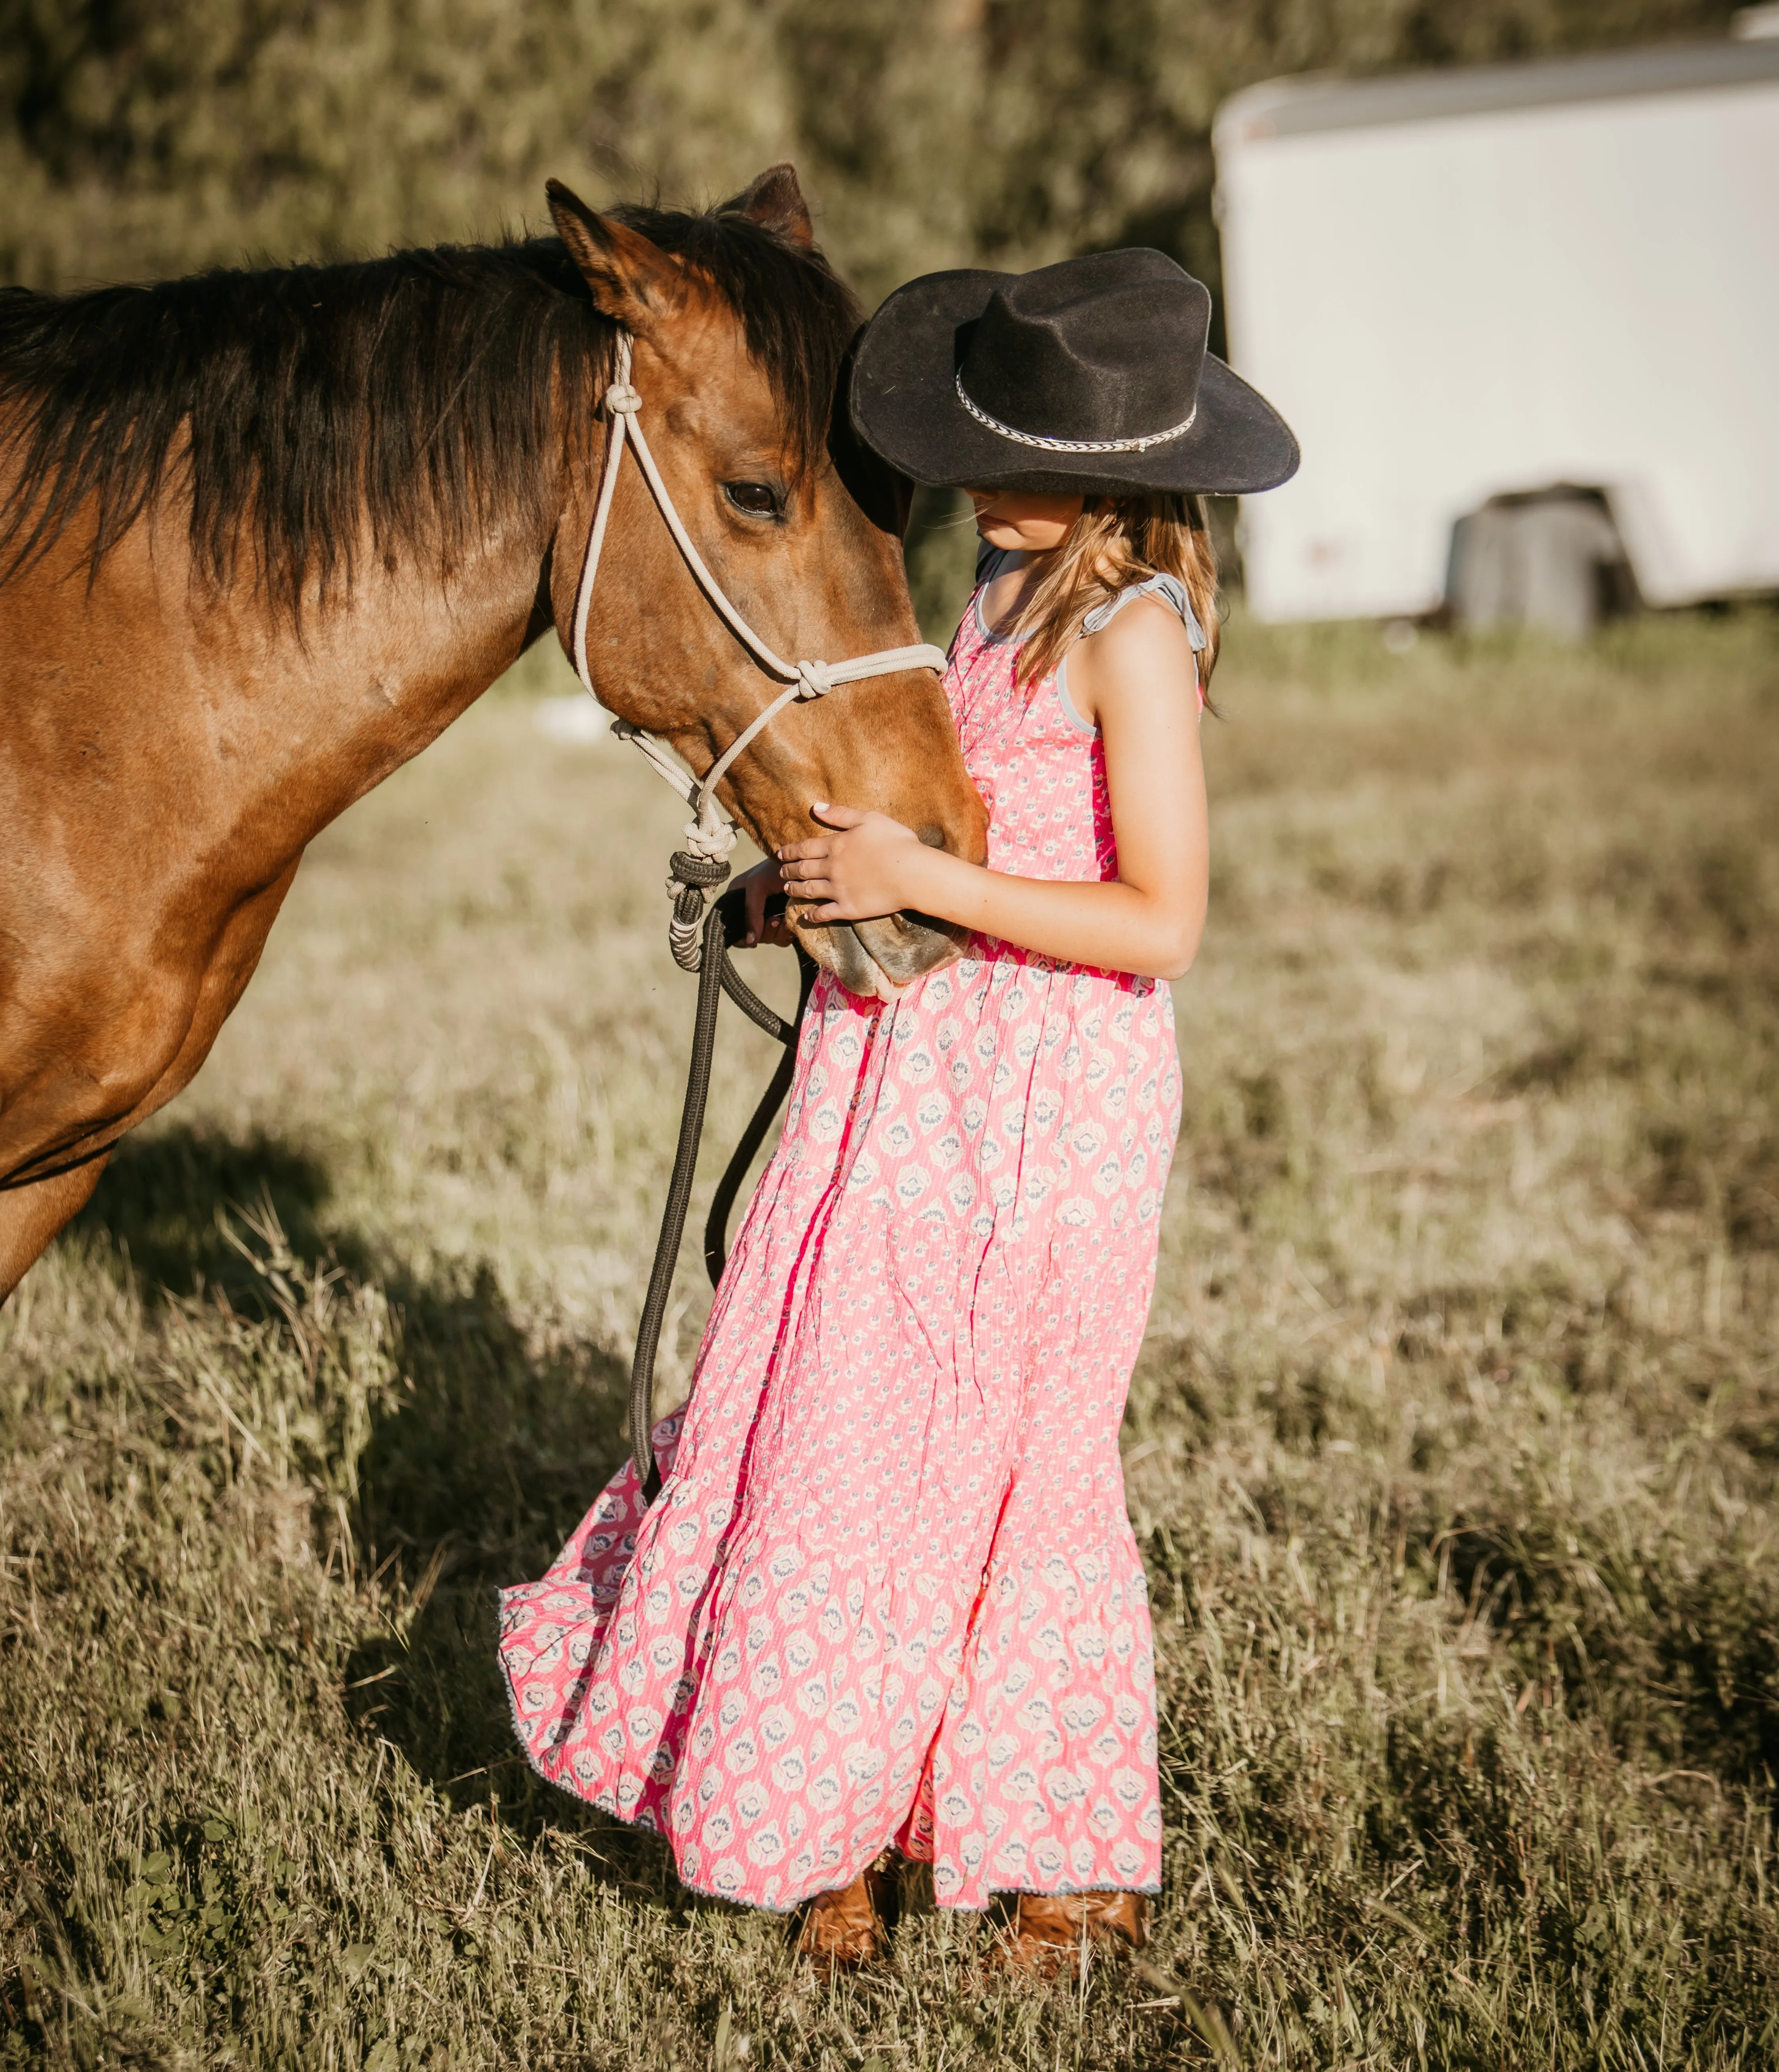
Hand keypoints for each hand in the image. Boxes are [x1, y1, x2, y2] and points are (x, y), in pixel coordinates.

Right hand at [734, 857, 793, 947]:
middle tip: (775, 920)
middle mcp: (751, 909)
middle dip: (764, 932)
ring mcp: (767, 916)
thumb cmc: (775, 868)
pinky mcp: (783, 920)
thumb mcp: (757, 886)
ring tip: (782, 919)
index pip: (732, 927)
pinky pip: (782, 938)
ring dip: (776, 933)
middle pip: (751, 936)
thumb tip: (751, 943)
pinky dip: (786, 933)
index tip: (755, 931)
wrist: (803, 864)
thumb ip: (752, 913)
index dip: (742, 934)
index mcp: (738, 899)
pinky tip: (790, 921)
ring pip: (768, 939)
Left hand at [777, 803, 930, 921]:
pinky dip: (812, 916)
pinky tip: (805, 916)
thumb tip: (816, 806)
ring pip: (809, 890)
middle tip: (780, 873)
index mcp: (835, 845)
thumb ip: (840, 814)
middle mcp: (831, 868)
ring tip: (787, 890)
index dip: (790, 851)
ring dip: (795, 890)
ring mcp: (838, 890)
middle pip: (803, 870)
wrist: (912, 873)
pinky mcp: (849, 908)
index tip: (780, 854)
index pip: (804, 848)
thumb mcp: (869, 818)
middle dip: (788, 871)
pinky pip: (825, 914)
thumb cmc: (895, 842)